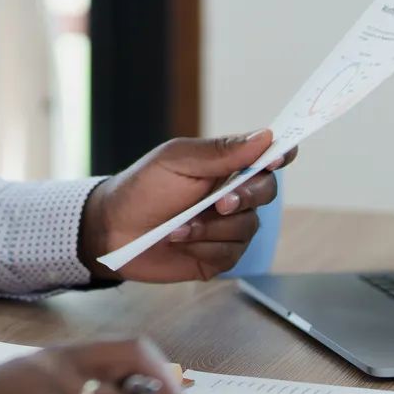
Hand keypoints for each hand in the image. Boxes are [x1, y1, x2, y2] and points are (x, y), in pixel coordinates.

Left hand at [78, 131, 296, 282]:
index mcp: (225, 164)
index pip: (266, 155)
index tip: (281, 157)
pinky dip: (204, 247)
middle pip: (266, 191)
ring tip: (178, 225)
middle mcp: (233, 194)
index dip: (281, 154)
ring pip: (249, 226)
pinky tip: (179, 240)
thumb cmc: (142, 189)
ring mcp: (227, 226)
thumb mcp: (177, 161)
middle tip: (219, 202)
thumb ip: (221, 151)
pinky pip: (231, 253)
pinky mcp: (218, 256)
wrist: (112, 230)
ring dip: (212, 227)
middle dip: (245, 197)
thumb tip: (266, 137)